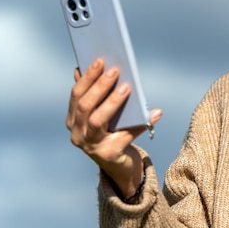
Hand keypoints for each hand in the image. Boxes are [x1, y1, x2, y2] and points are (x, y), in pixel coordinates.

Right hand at [66, 58, 162, 197]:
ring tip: (127, 87)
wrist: (121, 166)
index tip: (100, 61)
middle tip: (114, 70)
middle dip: (99, 86)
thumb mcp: (101, 113)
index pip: (76, 95)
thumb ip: (95, 95)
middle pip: (85, 106)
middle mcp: (78, 134)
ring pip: (98, 120)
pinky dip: (141, 124)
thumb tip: (90, 68)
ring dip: (112, 102)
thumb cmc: (112, 133)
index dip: (87, 78)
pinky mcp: (109, 156)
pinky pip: (125, 136)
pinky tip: (155, 112)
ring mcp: (91, 147)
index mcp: (73, 120)